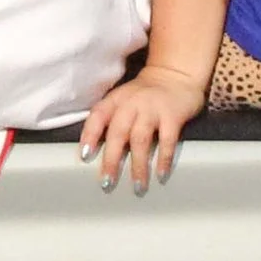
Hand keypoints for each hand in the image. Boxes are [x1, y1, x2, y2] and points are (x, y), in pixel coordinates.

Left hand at [80, 63, 204, 191]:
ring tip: (137, 187)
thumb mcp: (125, 100)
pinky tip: (161, 174)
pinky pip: (167, 139)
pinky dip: (163, 158)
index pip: (98, 116)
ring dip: (138, 165)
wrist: (176, 74)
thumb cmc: (146, 94)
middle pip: (117, 132)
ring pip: (140, 139)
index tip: (84, 157)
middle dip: (111, 159)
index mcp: (116, 99)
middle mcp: (131, 103)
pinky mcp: (173, 115)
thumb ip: (113, 119)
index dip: (90, 135)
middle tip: (108, 183)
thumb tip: (98, 150)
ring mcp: (152, 109)